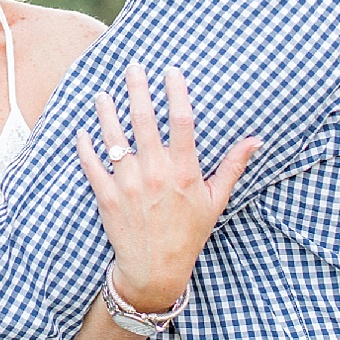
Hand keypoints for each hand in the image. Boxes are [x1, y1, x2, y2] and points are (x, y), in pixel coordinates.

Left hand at [75, 64, 259, 310]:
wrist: (155, 271)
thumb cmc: (189, 234)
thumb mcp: (216, 201)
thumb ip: (233, 167)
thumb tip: (256, 140)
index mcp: (184, 172)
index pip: (182, 122)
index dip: (176, 92)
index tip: (171, 70)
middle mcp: (156, 174)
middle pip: (144, 121)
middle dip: (137, 89)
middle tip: (132, 67)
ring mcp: (129, 185)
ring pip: (114, 138)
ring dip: (107, 112)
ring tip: (103, 94)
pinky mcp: (107, 197)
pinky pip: (91, 164)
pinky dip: (85, 146)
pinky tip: (83, 130)